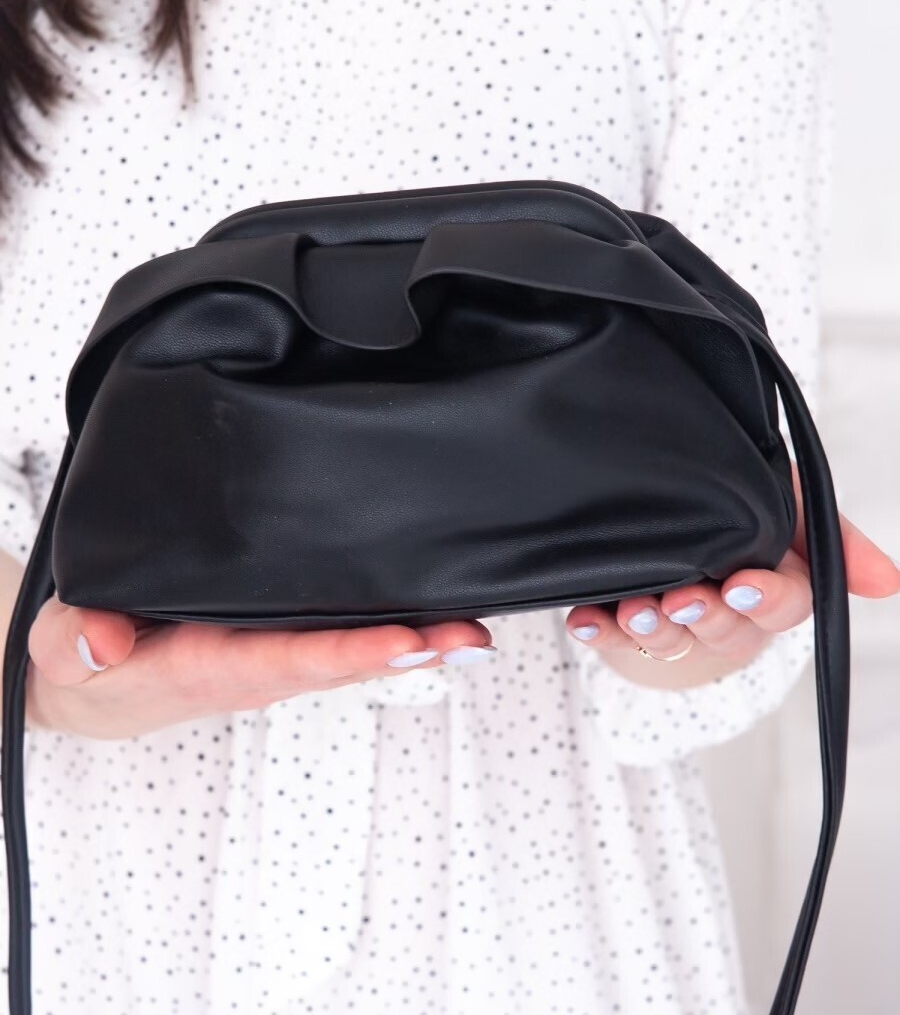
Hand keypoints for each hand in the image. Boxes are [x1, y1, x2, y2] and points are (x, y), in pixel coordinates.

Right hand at [25, 601, 495, 739]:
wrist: (95, 678)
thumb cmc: (88, 657)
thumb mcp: (62, 645)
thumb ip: (74, 641)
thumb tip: (101, 643)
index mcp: (204, 665)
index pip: (281, 659)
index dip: (344, 654)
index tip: (403, 641)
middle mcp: (252, 667)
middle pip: (337, 661)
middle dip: (406, 651)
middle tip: (467, 637)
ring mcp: (270, 657)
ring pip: (349, 652)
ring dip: (414, 645)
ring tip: (473, 632)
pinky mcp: (277, 642)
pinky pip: (339, 639)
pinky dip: (393, 633)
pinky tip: (438, 622)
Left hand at [565, 463, 899, 688]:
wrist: (671, 525)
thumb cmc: (735, 510)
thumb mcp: (786, 499)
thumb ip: (833, 532)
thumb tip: (890, 582)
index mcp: (771, 585)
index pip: (784, 603)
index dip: (764, 598)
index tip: (740, 584)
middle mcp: (727, 613)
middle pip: (727, 630)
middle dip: (706, 616)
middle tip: (683, 598)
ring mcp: (676, 625)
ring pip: (672, 641)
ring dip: (653, 629)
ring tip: (633, 609)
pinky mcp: (625, 629)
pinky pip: (612, 639)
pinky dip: (598, 631)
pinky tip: (584, 619)